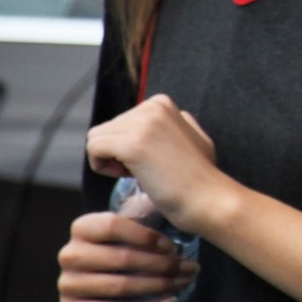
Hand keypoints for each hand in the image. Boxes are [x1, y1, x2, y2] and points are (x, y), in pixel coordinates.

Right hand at [57, 211, 198, 301]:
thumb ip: (143, 212)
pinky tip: (167, 301)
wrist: (92, 285)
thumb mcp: (127, 227)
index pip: (114, 226)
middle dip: (163, 265)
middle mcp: (70, 254)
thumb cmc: (119, 249)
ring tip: (183, 283)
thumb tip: (172, 201)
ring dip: (159, 286)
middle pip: (122, 258)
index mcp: (82, 227)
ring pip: (121, 286)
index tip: (174, 246)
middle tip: (191, 268)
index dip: (146, 236)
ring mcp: (68, 283)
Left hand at [85, 94, 221, 235]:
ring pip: (96, 138)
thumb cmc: (200, 177)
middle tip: (147, 170)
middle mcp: (152, 107)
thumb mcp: (193, 137)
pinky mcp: (133, 145)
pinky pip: (93, 149)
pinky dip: (103, 168)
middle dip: (118, 152)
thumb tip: (150, 122)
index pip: (119, 122)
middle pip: (106, 129)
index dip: (129, 145)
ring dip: (110, 160)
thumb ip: (173, 124)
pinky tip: (130, 177)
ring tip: (140, 173)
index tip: (153, 160)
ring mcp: (143, 124)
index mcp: (161, 103)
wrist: (207, 198)